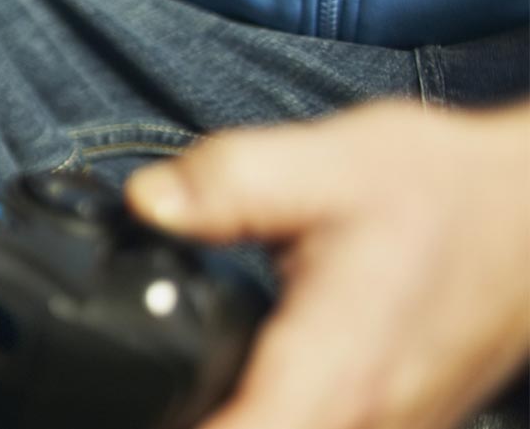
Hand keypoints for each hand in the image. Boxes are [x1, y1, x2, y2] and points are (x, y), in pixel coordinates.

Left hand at [124, 100, 529, 428]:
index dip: (171, 425)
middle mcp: (361, 428)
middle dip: (183, 420)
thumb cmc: (447, 192)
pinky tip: (230, 391)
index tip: (117, 401)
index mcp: (334, 379)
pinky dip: (261, 415)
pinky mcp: (390, 428)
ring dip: (222, 418)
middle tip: (123, 390)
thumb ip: (228, 183)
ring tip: (180, 389)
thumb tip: (147, 201)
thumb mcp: (332, 163)